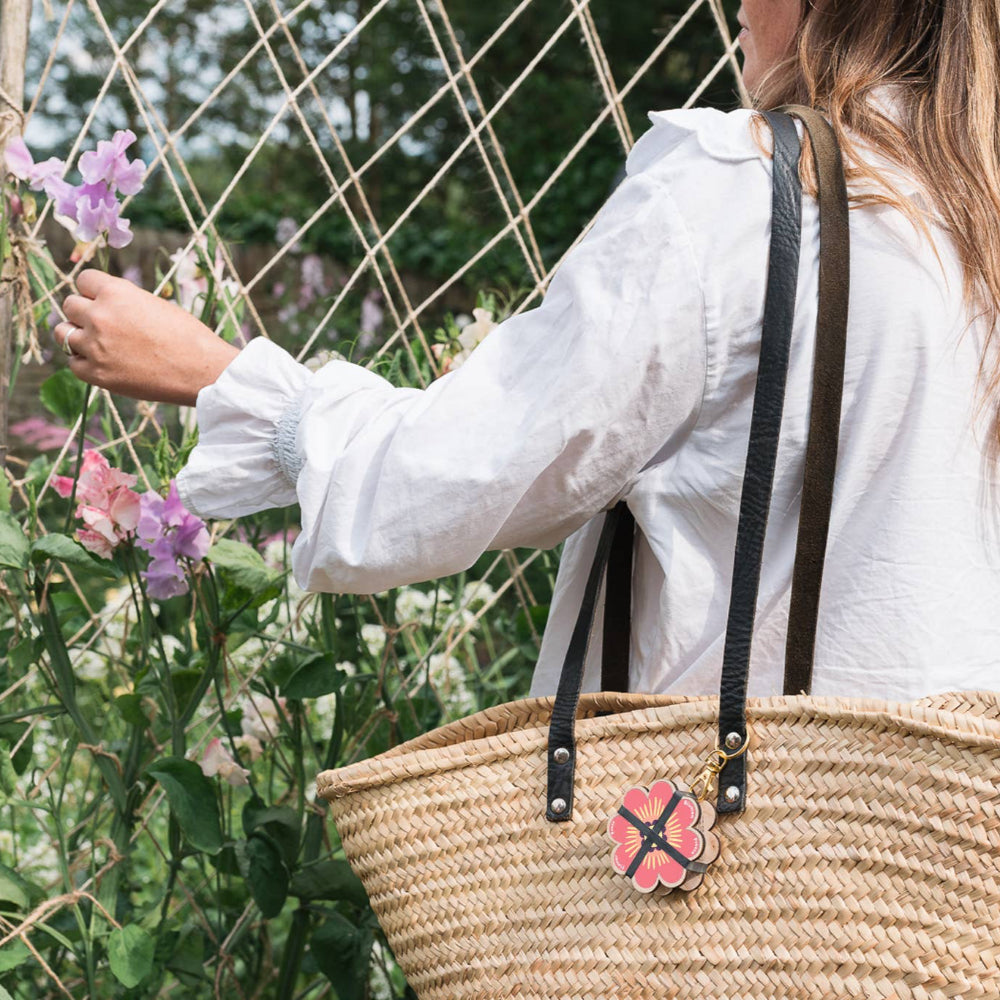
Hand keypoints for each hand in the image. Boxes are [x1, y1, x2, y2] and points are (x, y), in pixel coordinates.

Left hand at [55, 268, 240, 405]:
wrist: (201, 371)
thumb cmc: (188, 337)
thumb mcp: (156, 305)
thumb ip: (125, 302)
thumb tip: (106, 304)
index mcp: (117, 293)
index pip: (83, 279)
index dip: (93, 290)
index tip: (102, 300)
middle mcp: (100, 316)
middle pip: (70, 305)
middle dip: (83, 312)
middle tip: (102, 324)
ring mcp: (95, 346)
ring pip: (63, 333)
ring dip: (76, 335)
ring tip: (95, 343)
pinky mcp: (97, 374)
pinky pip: (73, 364)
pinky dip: (84, 362)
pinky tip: (102, 363)